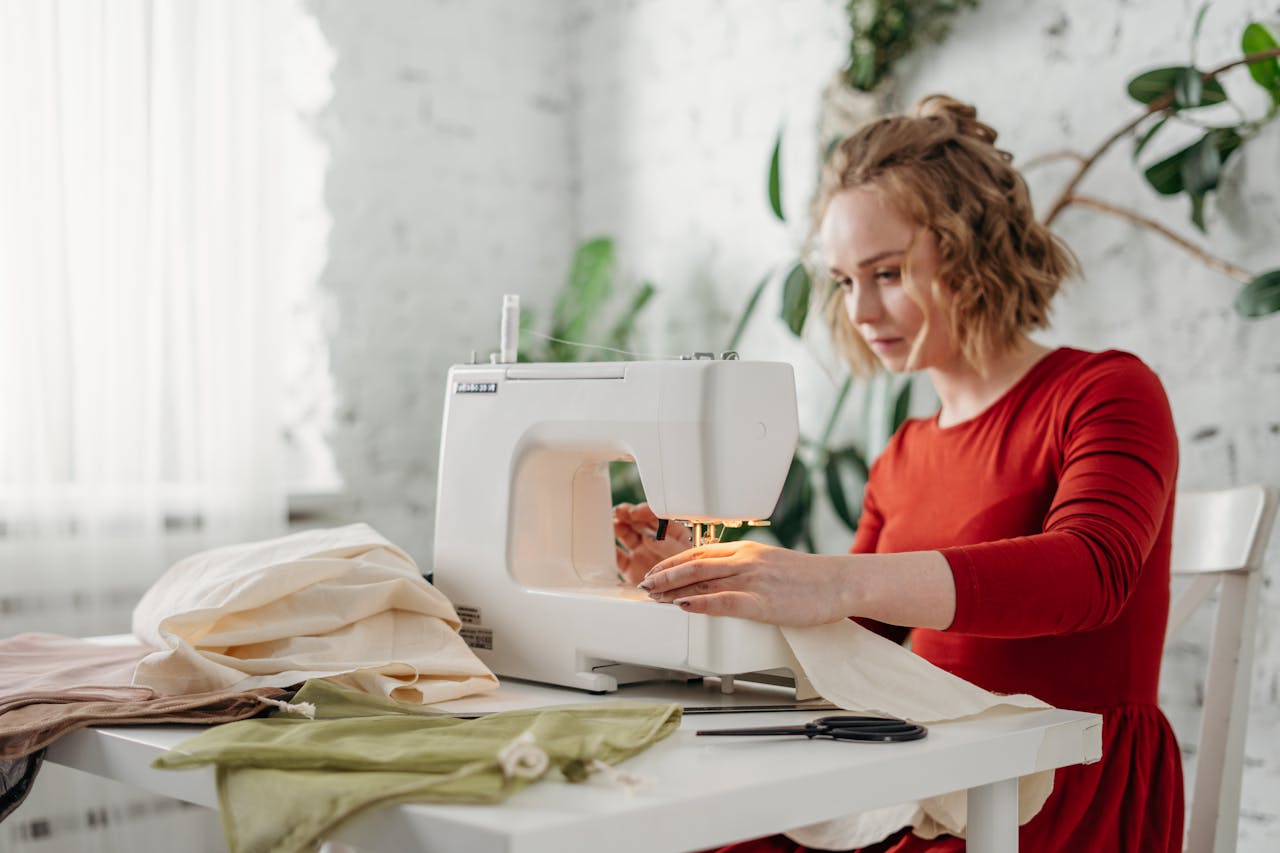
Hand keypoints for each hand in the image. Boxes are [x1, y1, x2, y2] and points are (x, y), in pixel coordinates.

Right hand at [613, 502, 691, 584]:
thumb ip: (668, 545)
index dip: (644, 512)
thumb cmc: (692, 575)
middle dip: (627, 515)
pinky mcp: (631, 568)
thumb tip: (650, 535)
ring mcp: (642, 553)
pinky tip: (607, 546)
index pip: (657, 516)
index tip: (635, 512)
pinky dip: (611, 551)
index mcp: (672, 533)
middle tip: (619, 512)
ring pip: (626, 535)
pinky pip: (618, 557)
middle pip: (638, 522)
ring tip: (612, 525)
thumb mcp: (685, 557)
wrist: (686, 601)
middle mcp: (655, 540)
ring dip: (617, 527)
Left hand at [637, 540, 853, 626]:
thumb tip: (725, 580)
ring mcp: (753, 580)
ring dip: (672, 589)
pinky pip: (723, 601)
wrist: (840, 582)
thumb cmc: (811, 578)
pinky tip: (682, 607)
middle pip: (694, 564)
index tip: (656, 571)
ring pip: (702, 580)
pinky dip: (699, 604)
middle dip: (664, 575)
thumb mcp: (773, 564)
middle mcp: (745, 560)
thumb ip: (748, 568)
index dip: (673, 562)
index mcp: (748, 550)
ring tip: (653, 597)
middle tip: (644, 584)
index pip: (700, 552)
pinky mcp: (762, 602)